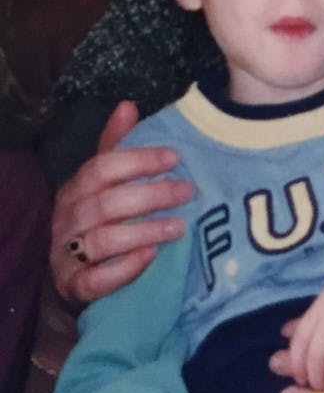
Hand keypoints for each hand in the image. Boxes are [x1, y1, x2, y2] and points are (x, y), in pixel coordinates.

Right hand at [50, 100, 192, 305]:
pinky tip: (151, 258)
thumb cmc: (100, 219)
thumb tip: (128, 105)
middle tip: (187, 191)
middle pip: (106, 203)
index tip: (175, 157)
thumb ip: (116, 145)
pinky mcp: (74, 287)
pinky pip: (96, 280)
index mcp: (76, 188)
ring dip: (145, 231)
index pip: (102, 167)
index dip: (140, 160)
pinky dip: (124, 269)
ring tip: (179, 226)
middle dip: (151, 195)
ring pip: (104, 240)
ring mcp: (67, 254)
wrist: (80, 276)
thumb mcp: (107, 181)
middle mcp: (66, 219)